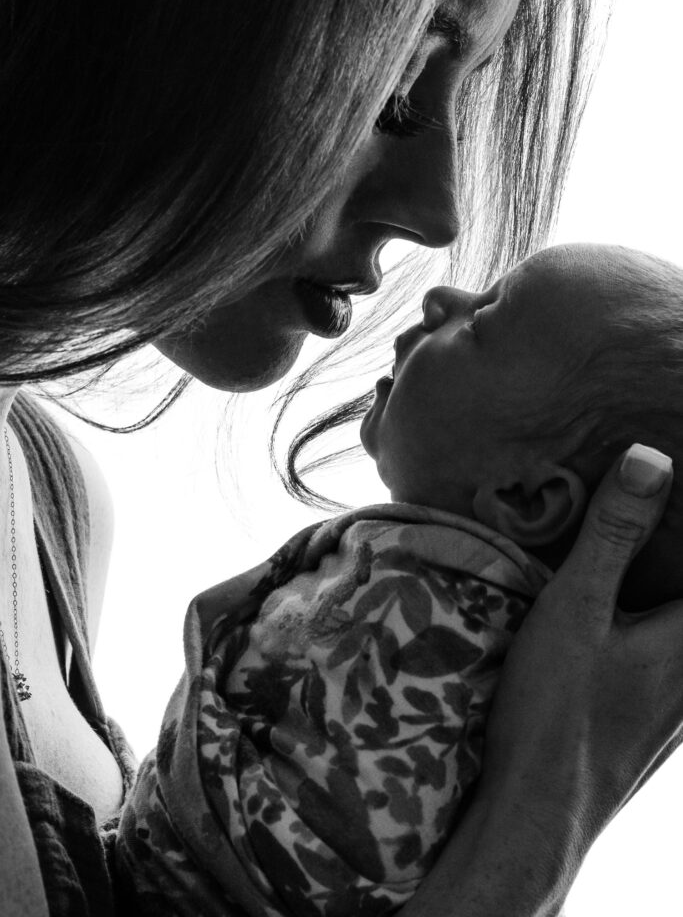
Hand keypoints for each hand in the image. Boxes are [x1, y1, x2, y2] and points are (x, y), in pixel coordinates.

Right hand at [477, 443, 681, 854]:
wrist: (537, 817)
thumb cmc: (554, 714)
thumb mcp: (575, 609)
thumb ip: (613, 535)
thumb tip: (652, 460)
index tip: (678, 479)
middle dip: (673, 546)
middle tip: (659, 503)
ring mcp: (682, 703)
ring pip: (681, 626)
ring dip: (666, 585)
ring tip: (637, 548)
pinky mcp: (657, 719)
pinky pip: (673, 654)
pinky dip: (656, 617)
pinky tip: (622, 610)